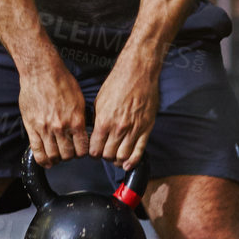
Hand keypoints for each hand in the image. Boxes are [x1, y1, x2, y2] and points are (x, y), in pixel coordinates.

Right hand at [19, 60, 88, 164]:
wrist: (41, 72)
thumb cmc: (61, 81)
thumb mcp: (79, 100)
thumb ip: (80, 118)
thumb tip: (81, 131)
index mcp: (76, 121)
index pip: (82, 149)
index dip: (82, 153)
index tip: (80, 152)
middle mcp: (61, 127)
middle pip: (67, 155)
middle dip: (69, 157)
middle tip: (68, 154)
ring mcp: (45, 128)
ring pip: (52, 155)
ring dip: (56, 159)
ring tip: (57, 157)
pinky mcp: (31, 126)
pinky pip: (36, 149)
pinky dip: (41, 159)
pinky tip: (45, 162)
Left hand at [90, 55, 158, 171]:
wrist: (137, 74)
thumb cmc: (117, 84)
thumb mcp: (98, 102)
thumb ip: (97, 120)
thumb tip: (94, 134)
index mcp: (104, 122)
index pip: (95, 149)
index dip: (92, 154)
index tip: (93, 153)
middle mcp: (119, 128)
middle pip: (109, 155)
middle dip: (104, 157)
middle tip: (104, 155)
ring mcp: (134, 129)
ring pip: (124, 156)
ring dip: (118, 161)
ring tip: (115, 159)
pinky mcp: (146, 128)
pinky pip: (140, 150)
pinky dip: (133, 161)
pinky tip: (128, 165)